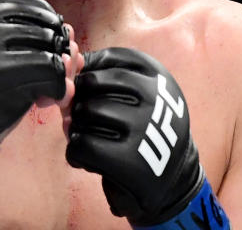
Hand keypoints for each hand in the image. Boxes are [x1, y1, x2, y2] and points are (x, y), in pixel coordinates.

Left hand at [65, 47, 204, 226]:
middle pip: (88, 84)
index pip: (102, 60)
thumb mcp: (135, 92)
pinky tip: (89, 159)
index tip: (94, 96)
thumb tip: (68, 63)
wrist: (172, 180)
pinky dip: (75, 153)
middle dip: (79, 103)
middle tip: (91, 122)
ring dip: (77, 128)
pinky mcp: (130, 160)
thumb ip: (100, 74)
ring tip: (94, 139)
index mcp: (155, 73)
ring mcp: (144, 127)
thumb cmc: (141, 127)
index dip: (87, 79)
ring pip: (82, 112)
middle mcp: (153, 96)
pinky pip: (80, 145)